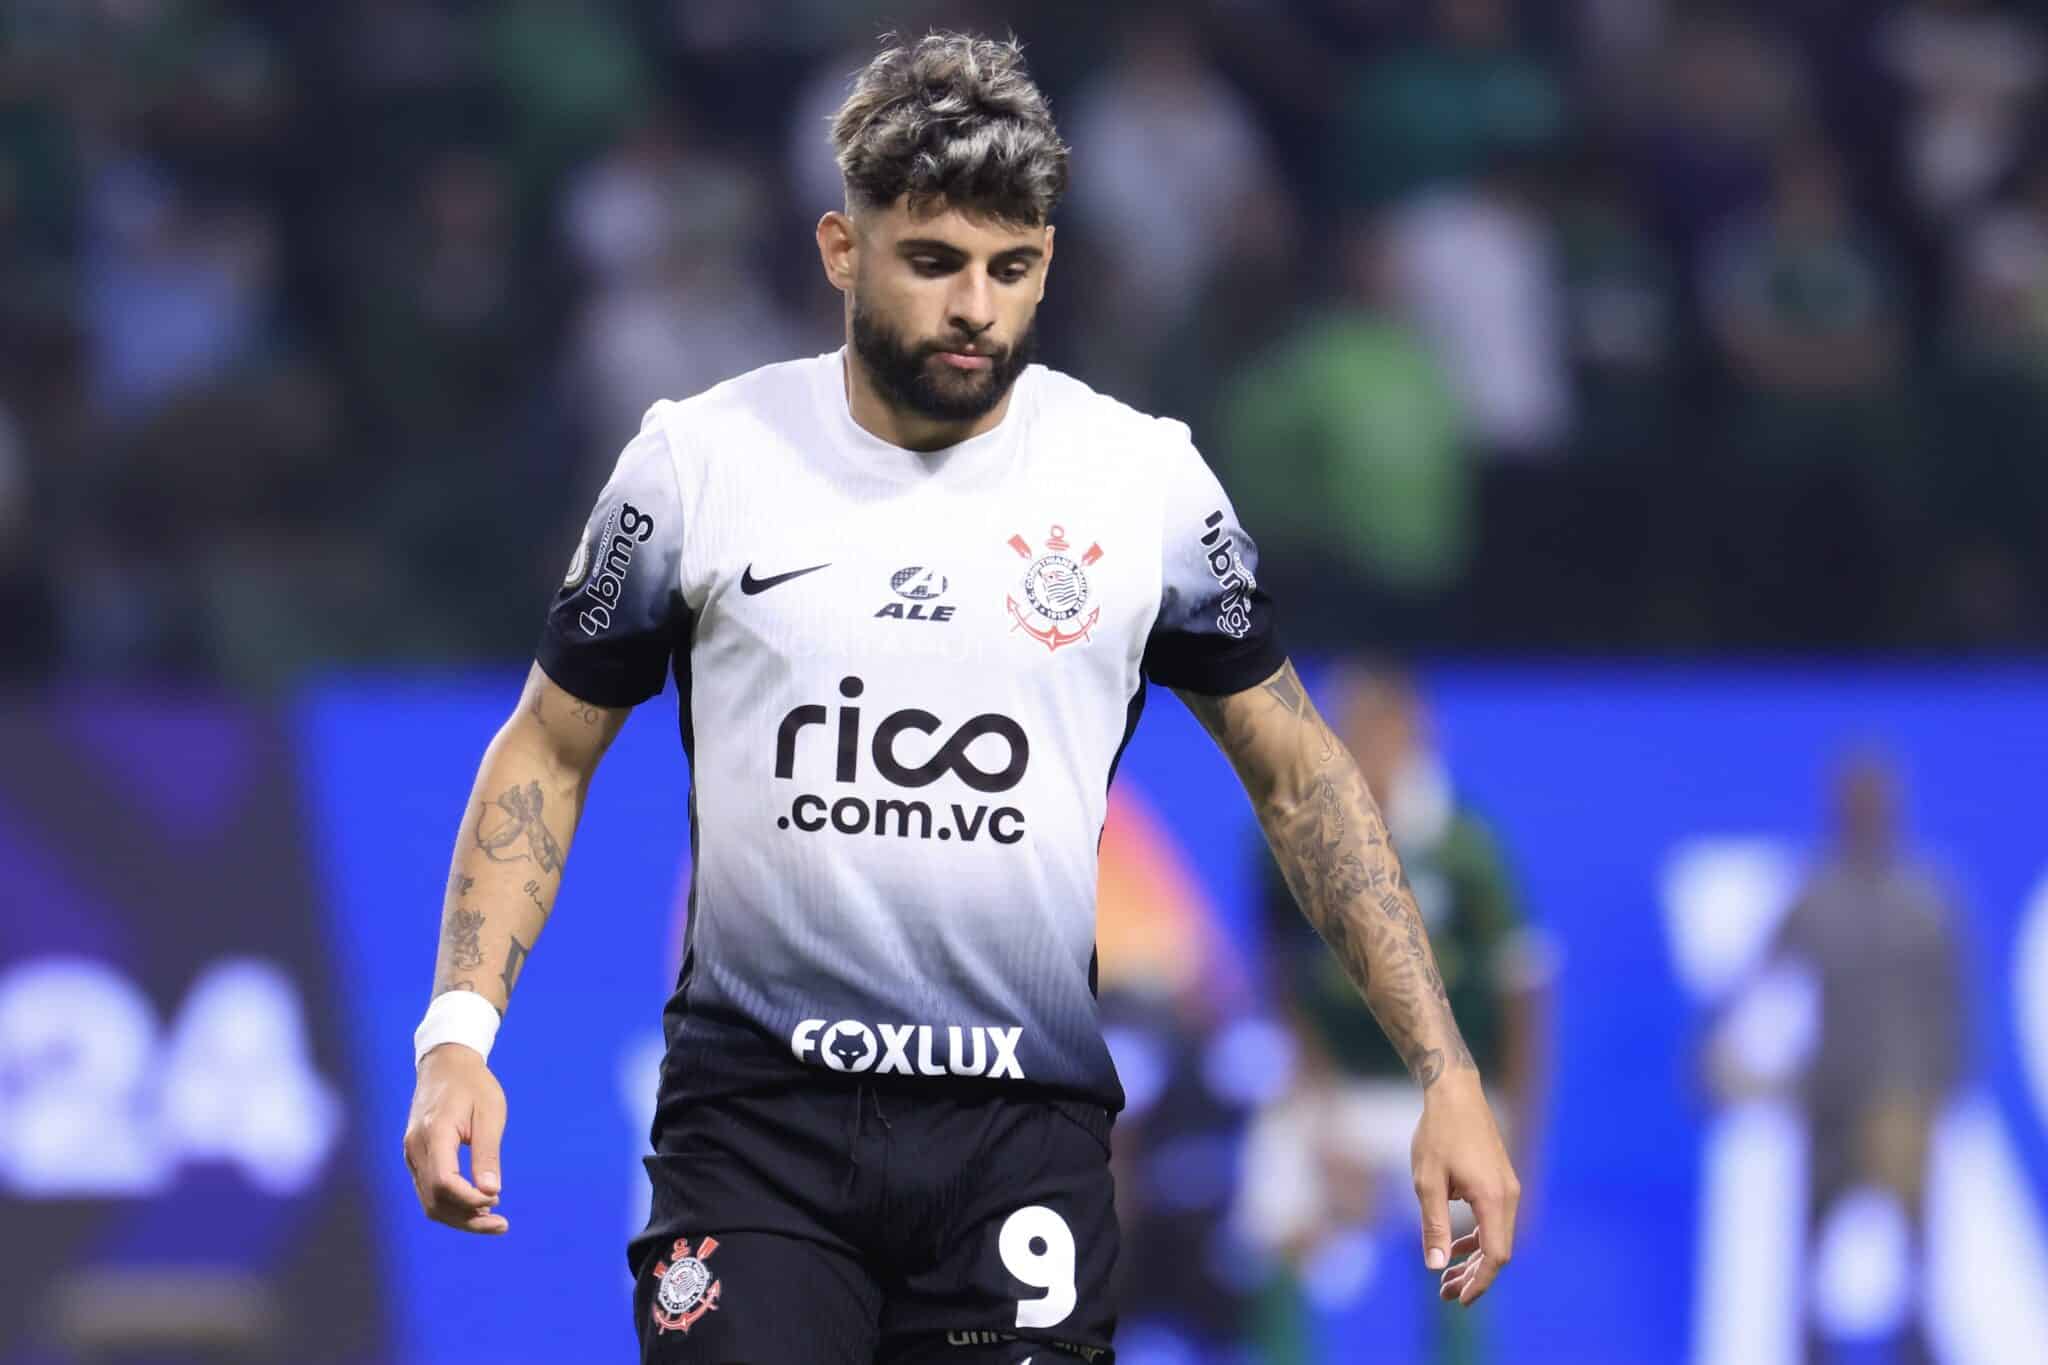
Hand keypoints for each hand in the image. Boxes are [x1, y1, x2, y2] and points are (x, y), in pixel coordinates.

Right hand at [403, 1043, 509, 1233]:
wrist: (446, 1064)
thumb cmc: (473, 1085)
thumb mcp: (489, 1114)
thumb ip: (487, 1153)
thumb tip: (491, 1192)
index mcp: (434, 1133)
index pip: (443, 1183)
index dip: (469, 1201)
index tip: (498, 1200)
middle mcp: (415, 1148)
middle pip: (434, 1201)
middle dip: (467, 1219)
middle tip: (501, 1224)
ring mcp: (411, 1154)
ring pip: (429, 1201)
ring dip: (459, 1216)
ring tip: (493, 1219)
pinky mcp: (415, 1157)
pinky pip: (428, 1190)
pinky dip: (451, 1204)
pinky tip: (477, 1204)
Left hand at [1411, 1072, 1518, 1305]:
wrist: (1455, 1092)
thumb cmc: (1438, 1134)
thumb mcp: (1427, 1183)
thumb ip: (1434, 1226)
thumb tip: (1436, 1267)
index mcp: (1494, 1199)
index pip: (1495, 1256)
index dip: (1479, 1282)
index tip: (1458, 1299)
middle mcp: (1509, 1196)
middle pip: (1498, 1251)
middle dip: (1474, 1276)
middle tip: (1445, 1294)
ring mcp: (1508, 1188)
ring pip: (1497, 1237)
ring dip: (1474, 1259)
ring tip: (1447, 1277)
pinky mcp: (1501, 1181)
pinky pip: (1494, 1220)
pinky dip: (1477, 1238)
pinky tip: (1455, 1246)